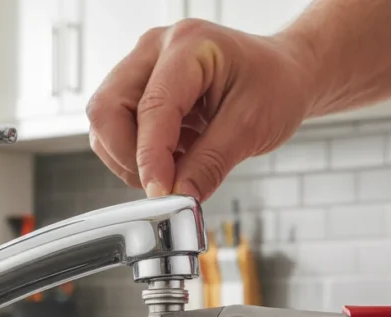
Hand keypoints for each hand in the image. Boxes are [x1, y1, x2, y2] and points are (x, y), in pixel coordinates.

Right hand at [86, 19, 315, 200]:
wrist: (285, 73)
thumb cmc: (276, 86)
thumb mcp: (253, 127)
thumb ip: (211, 164)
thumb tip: (178, 196)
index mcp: (189, 46)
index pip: (151, 107)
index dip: (151, 157)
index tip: (161, 193)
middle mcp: (155, 48)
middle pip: (107, 109)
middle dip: (130, 157)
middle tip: (165, 183)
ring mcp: (142, 65)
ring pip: (106, 122)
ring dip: (131, 158)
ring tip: (175, 167)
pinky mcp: (139, 87)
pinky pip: (117, 127)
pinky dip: (137, 153)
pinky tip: (172, 156)